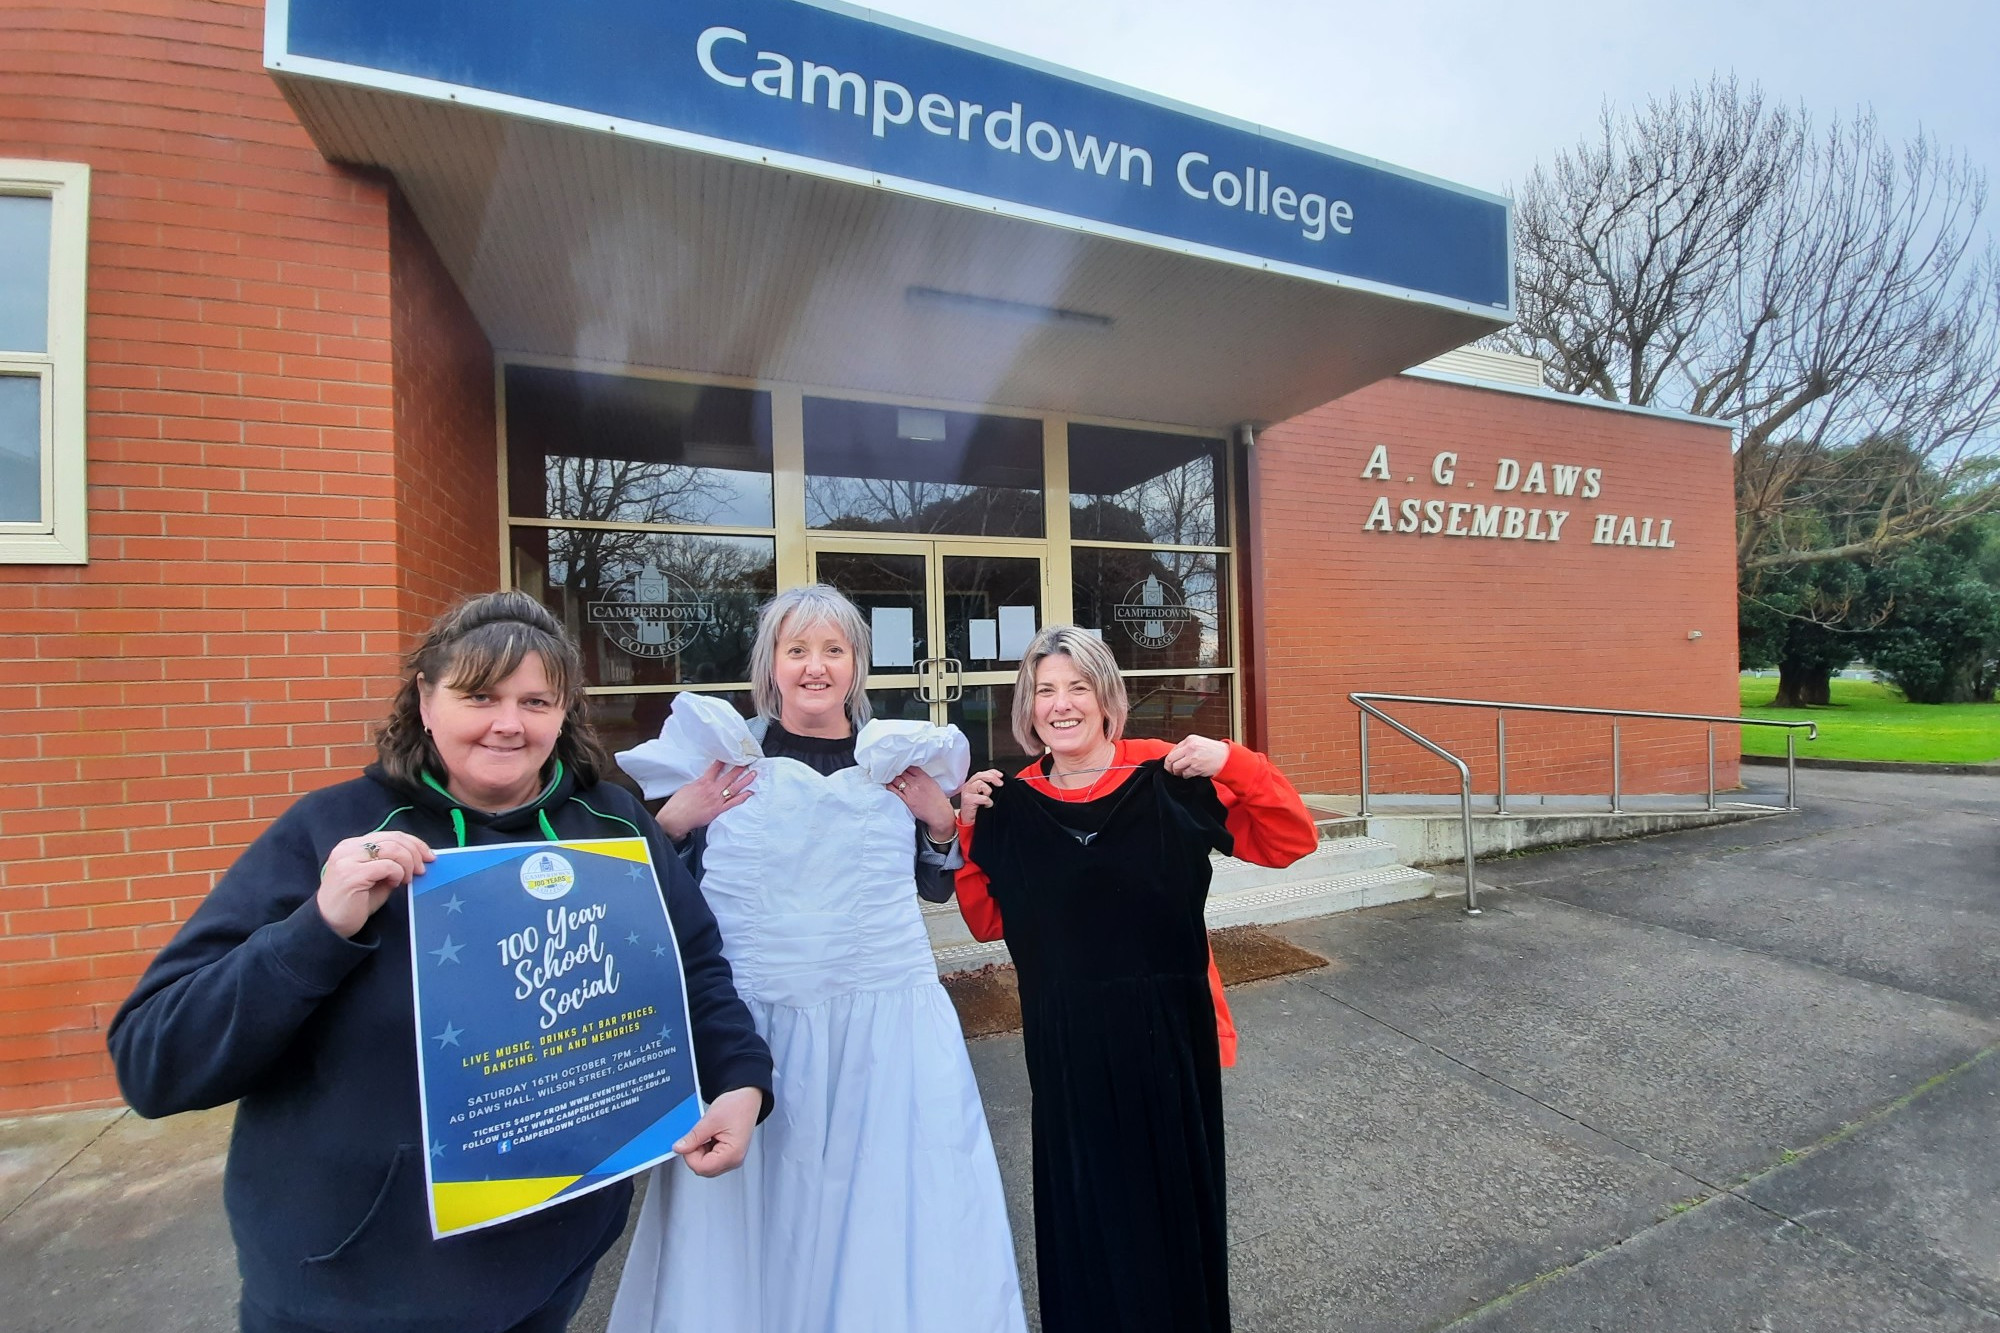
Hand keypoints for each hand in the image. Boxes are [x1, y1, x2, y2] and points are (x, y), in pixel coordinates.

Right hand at [316, 832, 432, 938]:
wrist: (331, 925)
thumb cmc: (355, 903)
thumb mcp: (377, 878)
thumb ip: (391, 864)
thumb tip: (418, 858)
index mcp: (353, 845)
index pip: (389, 835)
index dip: (413, 842)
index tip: (429, 855)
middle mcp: (348, 848)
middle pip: (393, 838)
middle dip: (415, 852)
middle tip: (422, 869)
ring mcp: (347, 859)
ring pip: (392, 849)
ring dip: (407, 863)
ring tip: (407, 879)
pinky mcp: (351, 874)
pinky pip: (386, 866)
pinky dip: (397, 873)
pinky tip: (394, 884)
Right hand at [658, 761, 755, 840]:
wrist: (676, 818)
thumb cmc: (678, 804)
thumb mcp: (687, 788)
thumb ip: (698, 784)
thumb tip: (703, 782)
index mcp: (703, 782)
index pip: (715, 768)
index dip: (723, 761)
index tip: (730, 755)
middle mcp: (712, 789)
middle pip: (729, 776)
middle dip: (739, 768)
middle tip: (748, 761)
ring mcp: (717, 800)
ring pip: (734, 788)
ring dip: (745, 780)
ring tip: (753, 774)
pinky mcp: (718, 810)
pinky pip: (733, 803)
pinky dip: (742, 797)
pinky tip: (749, 793)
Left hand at [674, 1086, 763, 1176]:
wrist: (747, 1098)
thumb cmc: (737, 1106)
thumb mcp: (710, 1120)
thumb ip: (693, 1137)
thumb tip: (679, 1148)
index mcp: (732, 1154)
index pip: (702, 1167)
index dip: (690, 1155)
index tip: (688, 1141)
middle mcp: (734, 1160)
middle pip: (703, 1169)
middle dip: (695, 1153)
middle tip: (699, 1135)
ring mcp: (732, 1158)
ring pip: (705, 1165)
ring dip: (700, 1151)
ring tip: (708, 1134)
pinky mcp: (729, 1155)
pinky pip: (711, 1159)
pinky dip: (705, 1149)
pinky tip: (711, 1136)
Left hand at [887, 766, 955, 841]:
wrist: (939, 813)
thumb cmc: (938, 800)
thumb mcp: (933, 783)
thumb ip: (923, 777)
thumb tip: (914, 774)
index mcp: (923, 777)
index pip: (910, 767)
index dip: (904, 766)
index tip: (901, 766)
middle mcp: (916, 783)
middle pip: (902, 773)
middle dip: (897, 771)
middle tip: (892, 770)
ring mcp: (910, 792)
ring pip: (897, 780)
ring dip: (892, 778)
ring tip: (888, 777)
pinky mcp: (906, 800)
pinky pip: (895, 791)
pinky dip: (890, 787)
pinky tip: (888, 785)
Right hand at [955, 769, 1004, 825]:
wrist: (970, 821)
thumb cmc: (978, 809)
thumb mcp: (984, 795)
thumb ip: (989, 786)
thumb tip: (1000, 781)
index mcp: (973, 783)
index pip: (983, 772)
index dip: (992, 772)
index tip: (1001, 775)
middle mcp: (969, 785)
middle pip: (981, 775)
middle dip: (992, 778)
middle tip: (1000, 784)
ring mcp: (967, 792)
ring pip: (981, 784)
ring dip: (988, 791)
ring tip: (988, 799)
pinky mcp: (968, 799)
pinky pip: (982, 797)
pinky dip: (987, 802)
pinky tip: (986, 806)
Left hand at [1163, 734, 1229, 779]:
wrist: (1226, 757)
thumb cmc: (1213, 750)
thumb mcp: (1199, 742)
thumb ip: (1186, 747)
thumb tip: (1173, 756)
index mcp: (1190, 740)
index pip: (1172, 751)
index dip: (1170, 759)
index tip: (1171, 763)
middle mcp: (1190, 748)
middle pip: (1170, 760)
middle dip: (1169, 767)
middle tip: (1171, 770)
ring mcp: (1193, 758)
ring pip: (1176, 768)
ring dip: (1177, 772)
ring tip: (1181, 773)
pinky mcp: (1197, 768)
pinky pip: (1185, 774)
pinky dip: (1185, 776)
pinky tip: (1190, 773)